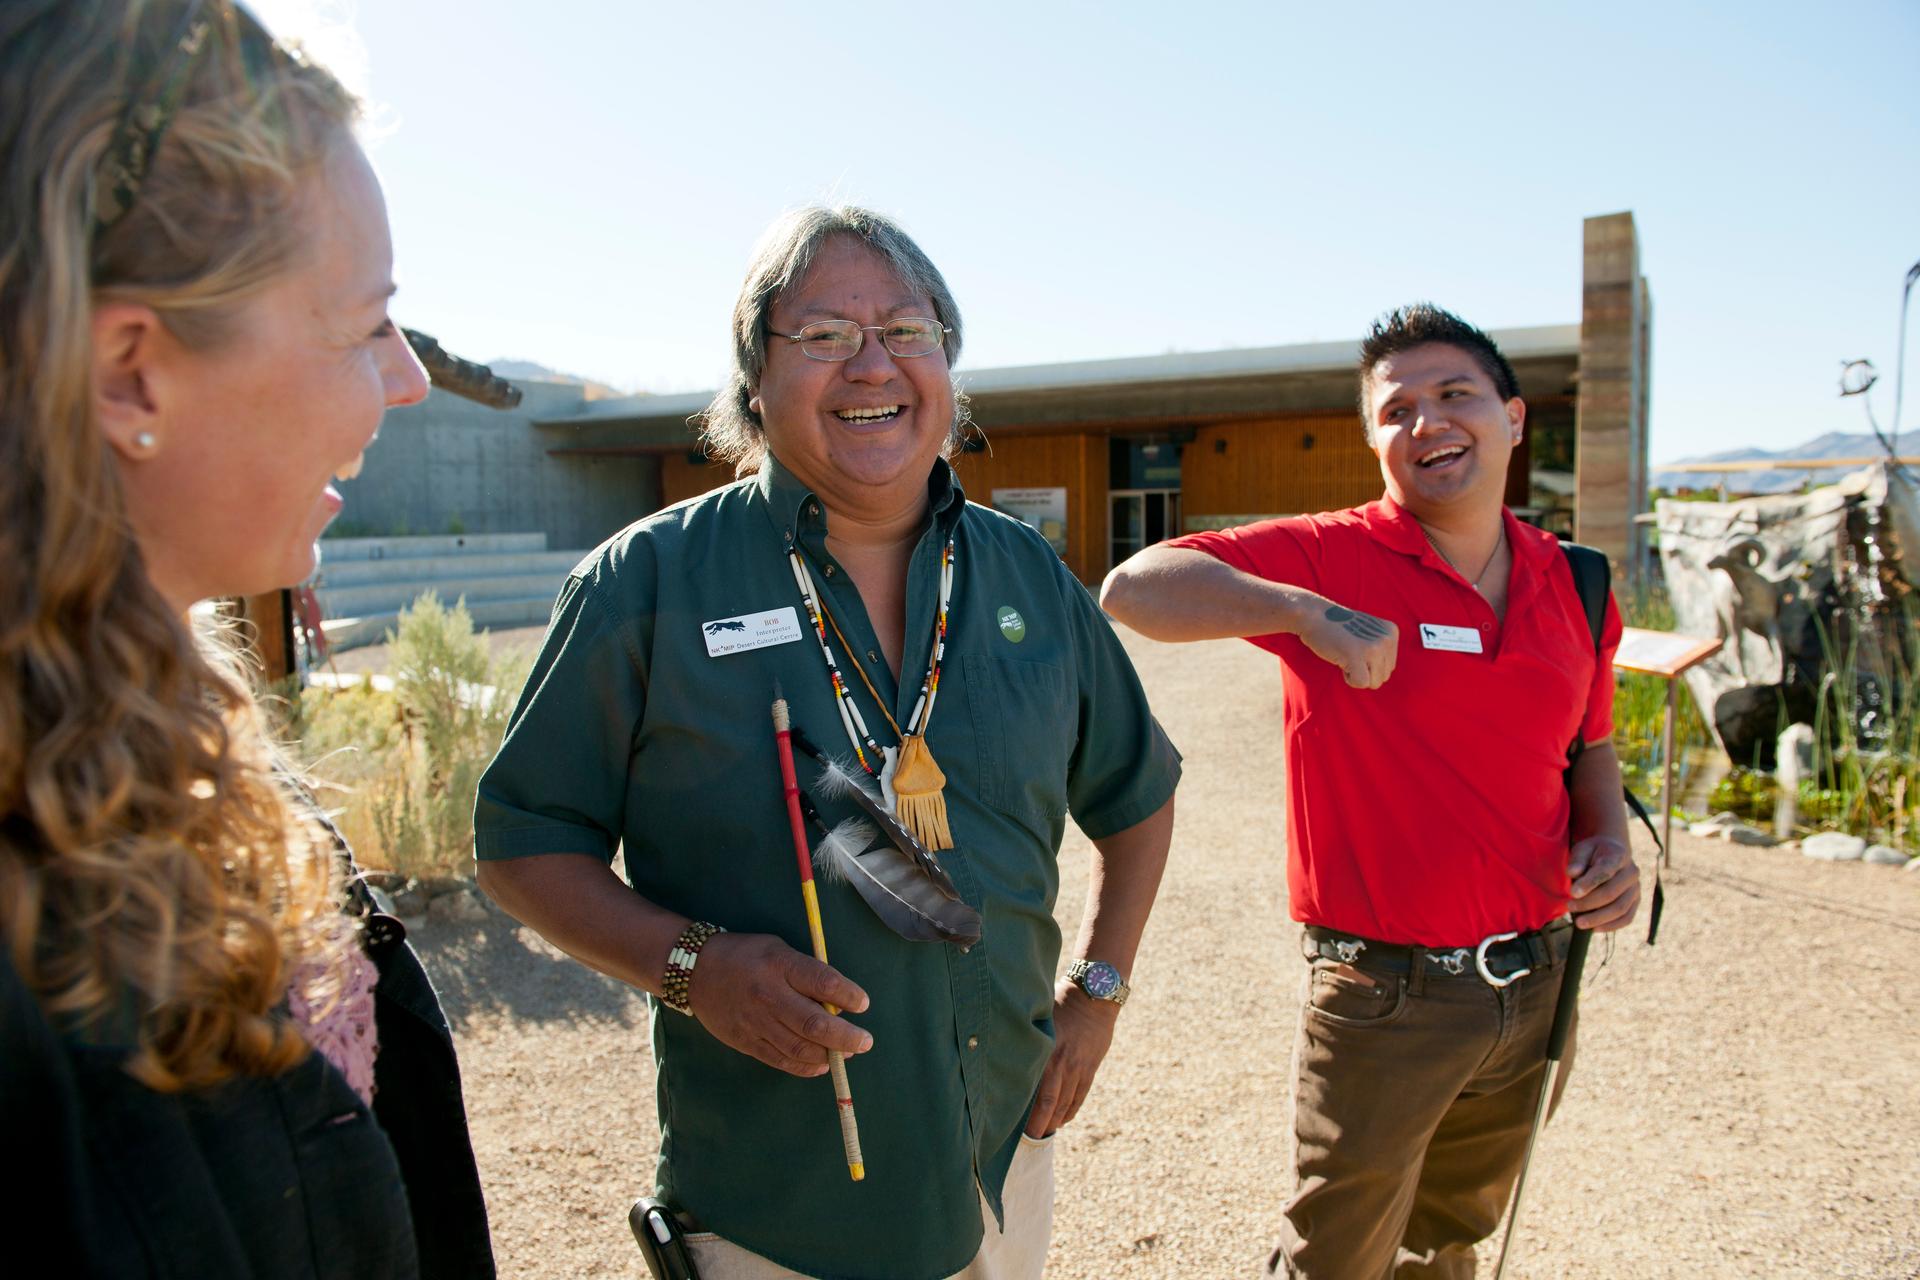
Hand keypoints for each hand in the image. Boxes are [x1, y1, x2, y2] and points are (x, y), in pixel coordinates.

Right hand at [687, 932, 872, 1076]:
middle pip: (814, 1023)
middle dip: (846, 1037)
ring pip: (799, 1048)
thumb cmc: (747, 956)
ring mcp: (755, 1022)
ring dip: (829, 1054)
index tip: (863, 1004)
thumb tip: (838, 1004)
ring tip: (846, 1053)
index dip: (848, 996)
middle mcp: (768, 995)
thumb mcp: (778, 950)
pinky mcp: (745, 1042)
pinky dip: (805, 1067)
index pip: (822, 982)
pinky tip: (821, 1064)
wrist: (696, 971)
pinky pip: (780, 1060)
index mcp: (779, 964)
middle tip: (865, 1041)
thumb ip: (806, 973)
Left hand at [1024, 986, 1119, 1137]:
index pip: (1034, 1092)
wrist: (1094, 998)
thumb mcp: (1039, 1020)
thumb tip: (1006, 1057)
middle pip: (1050, 1104)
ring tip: (1044, 1131)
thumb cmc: (1060, 1004)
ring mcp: (1079, 1069)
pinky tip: (1062, 1119)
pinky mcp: (1090, 1068)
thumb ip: (1027, 1041)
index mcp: (1046, 1053)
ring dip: (1055, 1120)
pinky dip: (1070, 1111)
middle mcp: (1062, 1065)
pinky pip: (1080, 1096)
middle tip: (1030, 1138)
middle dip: (1040, 1125)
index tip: (1014, 1125)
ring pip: (1066, 1104)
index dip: (1026, 1112)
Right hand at [1298, 600, 1398, 688]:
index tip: (1356, 646)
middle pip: (1383, 676)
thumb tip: (1385, 676)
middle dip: (1364, 670)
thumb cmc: (1337, 628)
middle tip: (1349, 651)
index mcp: (1392, 632)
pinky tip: (1341, 660)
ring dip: (1357, 674)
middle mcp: (1387, 639)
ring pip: (1374, 682)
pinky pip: (1360, 683)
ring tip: (1346, 654)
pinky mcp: (1358, 655)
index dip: (1369, 663)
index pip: (1389, 666)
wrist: (1314, 616)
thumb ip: (1381, 649)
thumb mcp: (1368, 633)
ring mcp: (1374, 647)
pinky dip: (1348, 678)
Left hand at [1567, 836, 1640, 930]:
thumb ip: (1577, 860)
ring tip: (1578, 922)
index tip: (1573, 892)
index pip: (1605, 871)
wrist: (1613, 852)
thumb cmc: (1593, 853)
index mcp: (1618, 856)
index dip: (1589, 883)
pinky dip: (1611, 926)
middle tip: (1569, 907)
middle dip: (1588, 903)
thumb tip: (1572, 873)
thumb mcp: (1582, 849)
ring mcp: (1636, 889)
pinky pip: (1627, 918)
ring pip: (1620, 908)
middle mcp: (1631, 873)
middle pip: (1611, 893)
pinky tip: (1594, 929)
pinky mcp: (1636, 902)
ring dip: (1598, 918)